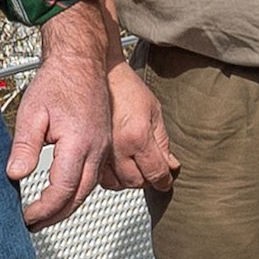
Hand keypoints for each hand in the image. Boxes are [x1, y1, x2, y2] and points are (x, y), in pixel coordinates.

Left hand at [7, 0, 116, 228]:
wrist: (81, 61)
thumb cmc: (58, 81)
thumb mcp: (33, 112)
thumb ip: (24, 146)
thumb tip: (15, 175)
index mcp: (79, 143)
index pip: (62, 189)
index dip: (44, 209)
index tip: (27, 217)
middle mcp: (97, 149)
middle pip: (78, 196)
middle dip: (55, 215)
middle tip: (34, 225)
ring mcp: (103, 148)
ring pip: (88, 189)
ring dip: (67, 206)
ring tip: (45, 215)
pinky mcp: (103, 145)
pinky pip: (93, 177)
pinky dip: (77, 192)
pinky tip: (63, 194)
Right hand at [109, 59, 177, 192]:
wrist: (100, 75)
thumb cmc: (126, 87)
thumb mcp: (154, 111)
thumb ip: (163, 142)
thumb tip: (171, 166)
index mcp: (137, 137)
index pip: (156, 173)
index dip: (164, 181)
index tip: (166, 181)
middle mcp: (117, 148)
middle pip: (136, 181)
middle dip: (146, 178)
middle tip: (150, 169)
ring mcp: (99, 151)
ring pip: (116, 183)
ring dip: (127, 180)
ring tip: (133, 167)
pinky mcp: (87, 151)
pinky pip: (99, 176)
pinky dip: (110, 176)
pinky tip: (116, 166)